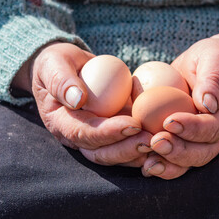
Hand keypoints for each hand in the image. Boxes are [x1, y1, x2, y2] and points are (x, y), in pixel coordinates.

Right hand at [13, 43, 151, 166]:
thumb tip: (77, 98)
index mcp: (61, 123)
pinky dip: (145, 145)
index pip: (84, 134)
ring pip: (117, 154)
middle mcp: (78, 137)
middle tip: (152, 140)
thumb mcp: (54, 65)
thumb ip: (61, 80)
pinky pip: (127, 143)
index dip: (108, 133)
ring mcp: (96, 137)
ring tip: (162, 141)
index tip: (132, 124)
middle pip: (102, 153)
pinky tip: (164, 138)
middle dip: (127, 149)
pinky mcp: (112, 133)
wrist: (67, 69)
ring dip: (139, 152)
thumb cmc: (57, 64)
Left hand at [142, 15, 218, 178]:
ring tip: (148, 162)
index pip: (216, 126)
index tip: (169, 121)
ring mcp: (200, 138)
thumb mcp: (216, 58)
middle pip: (204, 151)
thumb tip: (207, 103)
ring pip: (189, 160)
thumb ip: (214, 78)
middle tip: (156, 142)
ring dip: (169, 163)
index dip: (195, 128)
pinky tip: (143, 164)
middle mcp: (217, 130)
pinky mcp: (183, 139)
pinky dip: (160, 164)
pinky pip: (174, 158)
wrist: (205, 65)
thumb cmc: (212, 57)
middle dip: (180, 151)